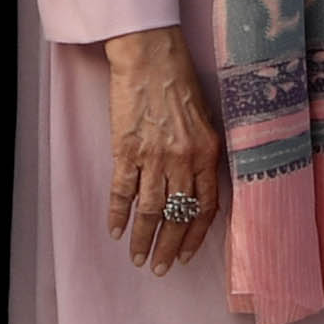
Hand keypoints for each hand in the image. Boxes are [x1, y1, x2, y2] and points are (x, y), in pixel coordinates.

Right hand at [105, 26, 222, 276]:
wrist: (150, 55)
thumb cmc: (180, 82)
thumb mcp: (207, 119)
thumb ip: (205, 154)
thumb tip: (200, 189)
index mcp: (208, 152)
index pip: (206, 207)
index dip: (195, 235)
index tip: (187, 254)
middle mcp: (184, 159)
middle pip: (178, 215)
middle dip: (169, 247)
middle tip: (160, 268)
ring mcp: (154, 156)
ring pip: (150, 210)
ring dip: (143, 239)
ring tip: (138, 258)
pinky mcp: (126, 150)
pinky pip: (122, 191)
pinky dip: (118, 214)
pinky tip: (115, 230)